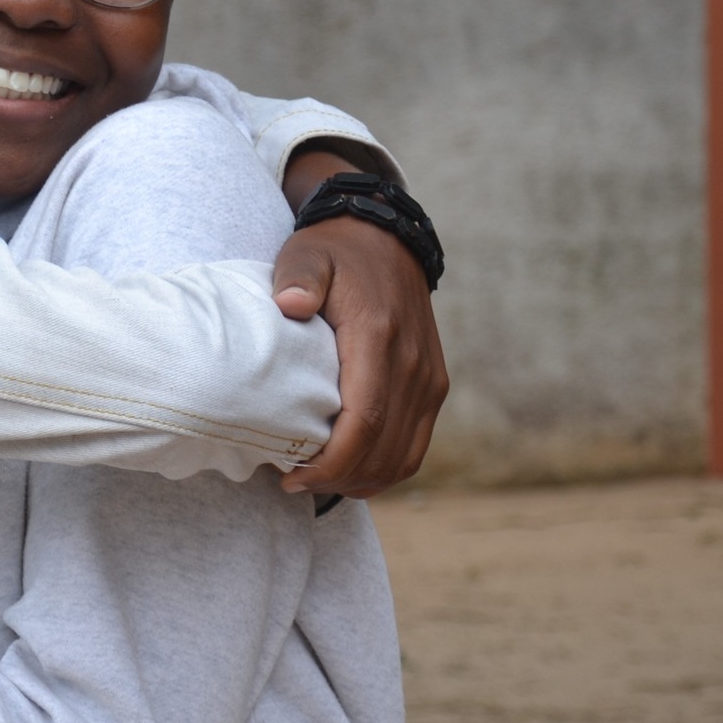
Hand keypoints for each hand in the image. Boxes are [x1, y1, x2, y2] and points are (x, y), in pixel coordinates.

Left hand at [272, 214, 446, 497]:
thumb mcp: (306, 254)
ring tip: (316, 482)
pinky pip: (415, 445)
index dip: (330, 462)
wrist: (385, 238)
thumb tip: (289, 305)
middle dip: (338, 479)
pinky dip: (385, 469)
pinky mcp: (433, 386)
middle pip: (383, 449)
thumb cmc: (333, 252)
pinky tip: (349, 471)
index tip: (291, 476)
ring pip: (404, 456)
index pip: (363, 421)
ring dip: (362, 480)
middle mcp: (412, 364)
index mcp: (378, 336)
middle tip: (292, 484)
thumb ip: (297, 278)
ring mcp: (428, 378)